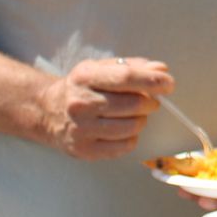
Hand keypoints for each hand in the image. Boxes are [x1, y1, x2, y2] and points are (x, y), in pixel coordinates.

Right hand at [37, 55, 172, 159]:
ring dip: (142, 120)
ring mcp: (81, 128)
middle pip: (134, 104)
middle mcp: (80, 103)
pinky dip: (132, 138)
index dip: (153, 81)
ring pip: (132, 127)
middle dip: (151, 102)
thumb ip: (133, 67)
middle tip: (150, 101)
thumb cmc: (83, 87)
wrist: (48, 111)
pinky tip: (123, 129)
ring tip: (134, 115)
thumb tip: (161, 70)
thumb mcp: (102, 68)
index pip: (126, 77)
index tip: (168, 84)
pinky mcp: (84, 150)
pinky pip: (124, 146)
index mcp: (85, 77)